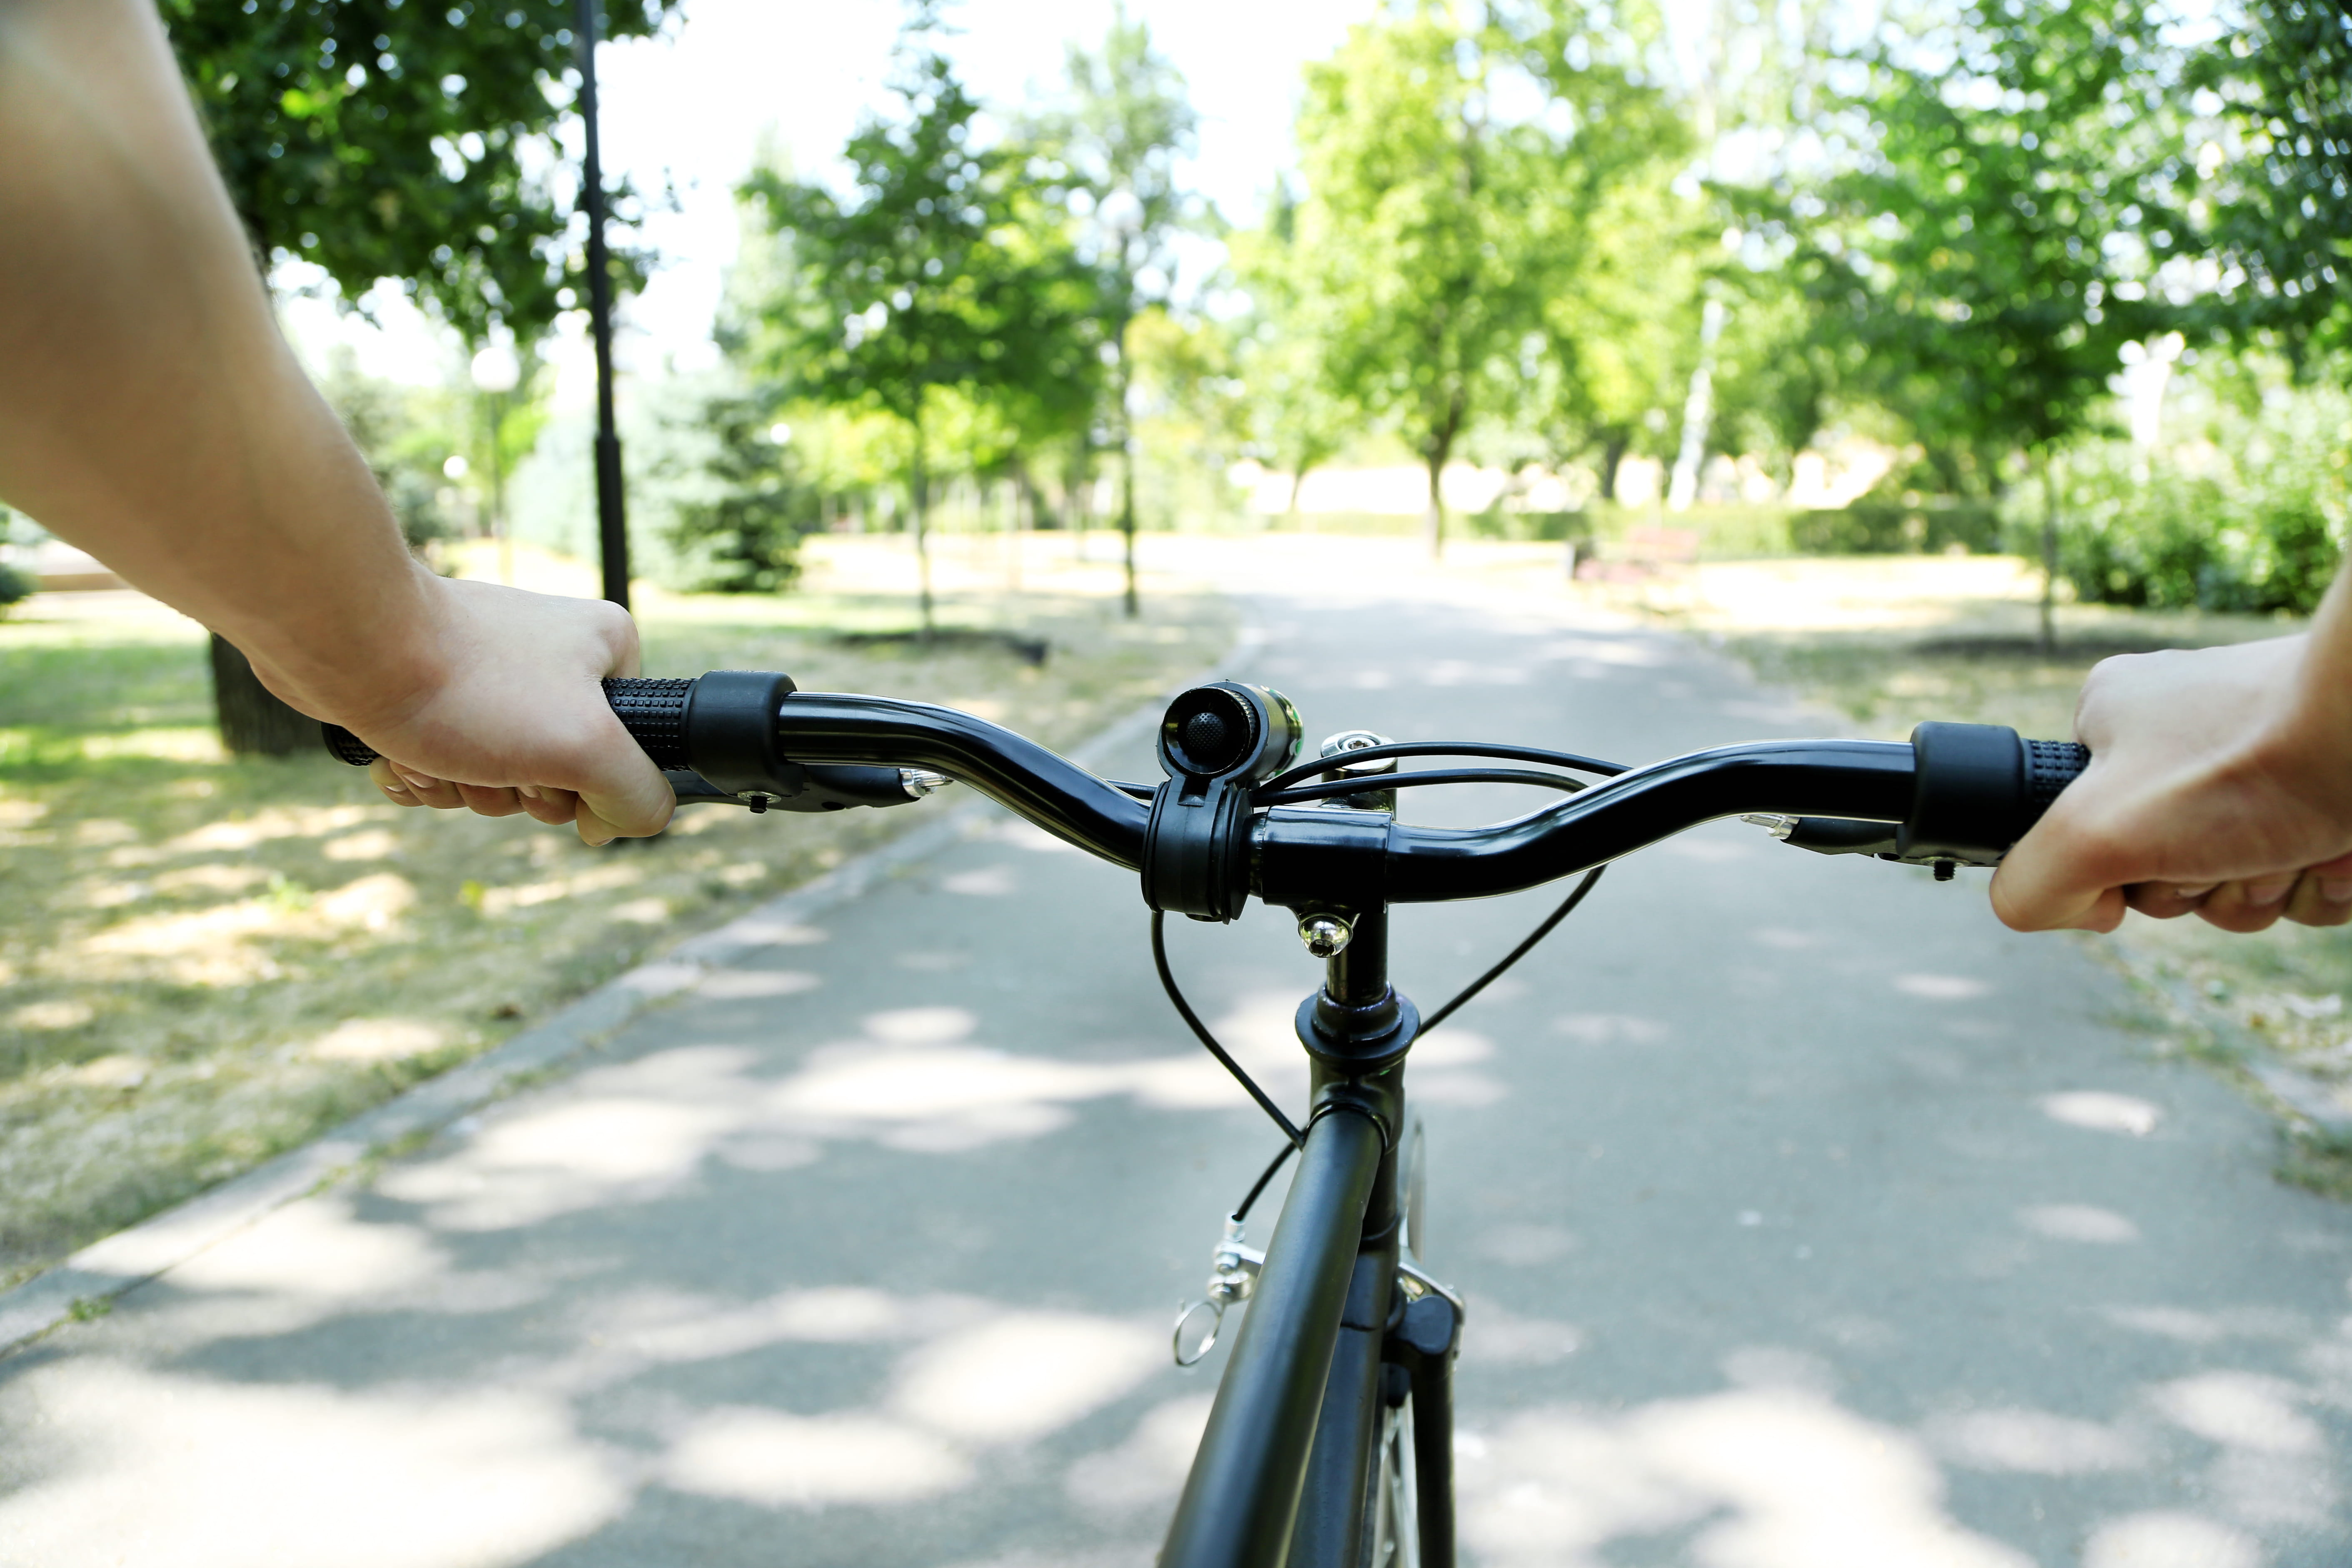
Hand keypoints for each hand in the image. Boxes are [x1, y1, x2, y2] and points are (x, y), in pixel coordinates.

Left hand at [261, 575, 674, 846]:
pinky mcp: (432, 691)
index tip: (546, 770)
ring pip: (497, 777)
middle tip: (487, 760)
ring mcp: (489, 673)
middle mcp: (552, 656)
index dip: (585, 783)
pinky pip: (447, 764)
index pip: (627, 751)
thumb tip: (614, 826)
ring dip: (462, 787)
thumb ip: (636, 794)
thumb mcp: (585, 747)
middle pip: (557, 773)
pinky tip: (404, 753)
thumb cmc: (469, 687)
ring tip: (434, 750)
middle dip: (512, 790)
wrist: (349, 643)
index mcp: (604, 649)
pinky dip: (425, 775)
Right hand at [1991, 633, 2351, 932]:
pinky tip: (2335, 847)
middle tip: (2230, 851)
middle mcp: (2185, 736)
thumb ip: (2032, 884)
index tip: (2148, 861)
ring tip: (2293, 844)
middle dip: (2202, 887)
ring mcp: (2260, 764)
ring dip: (2266, 889)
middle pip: (2165, 870)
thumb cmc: (2244, 764)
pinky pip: (2304, 877)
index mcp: (2114, 722)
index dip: (2115, 873)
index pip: (2080, 833)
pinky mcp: (2326, 795)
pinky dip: (2321, 883)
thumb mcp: (2092, 831)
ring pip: (2239, 882)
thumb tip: (2083, 911)